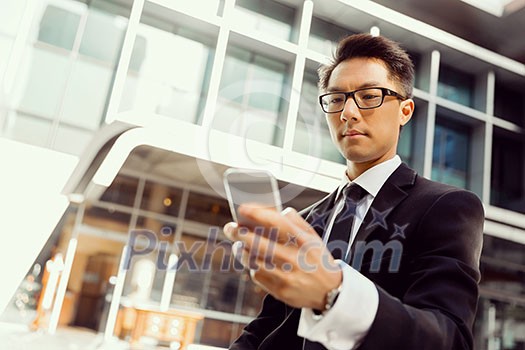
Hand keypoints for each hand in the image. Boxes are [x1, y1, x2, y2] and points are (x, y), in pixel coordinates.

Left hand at [223, 204, 341, 309]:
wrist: (330, 292)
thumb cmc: (317, 259)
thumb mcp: (313, 237)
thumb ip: (296, 222)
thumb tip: (279, 210)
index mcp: (303, 241)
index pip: (276, 223)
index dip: (257, 214)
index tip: (242, 209)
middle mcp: (294, 258)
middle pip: (259, 243)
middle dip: (240, 233)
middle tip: (230, 227)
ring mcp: (286, 275)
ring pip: (254, 260)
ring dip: (242, 250)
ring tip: (238, 244)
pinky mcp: (279, 290)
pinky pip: (257, 275)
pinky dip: (252, 266)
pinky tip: (253, 261)